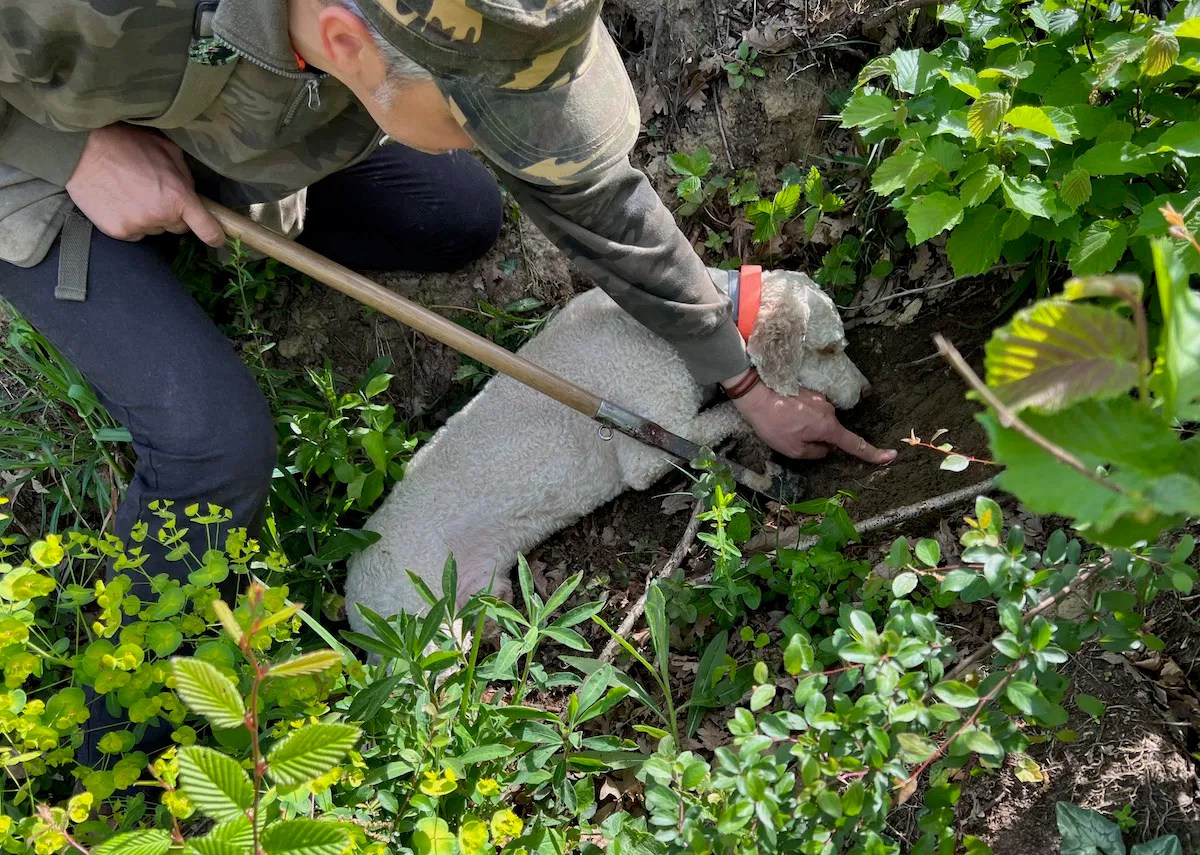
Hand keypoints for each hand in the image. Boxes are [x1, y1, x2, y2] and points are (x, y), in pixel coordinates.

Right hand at [65, 125, 224, 246]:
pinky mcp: (118, 231)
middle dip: (173, 213)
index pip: (206, 228)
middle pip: (178, 227)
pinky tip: (119, 200)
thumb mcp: (167, 151)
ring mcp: (138, 225)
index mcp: (178, 196)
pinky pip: (134, 233)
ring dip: (150, 216)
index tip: (217, 238)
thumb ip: (185, 177)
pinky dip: (130, 221)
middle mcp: (161, 215)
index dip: (214, 235)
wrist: (83, 148)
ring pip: (155, 229)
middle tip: (154, 191)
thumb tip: (193, 195)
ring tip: (132, 191)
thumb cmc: (127, 143)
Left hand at [725, 370, 896, 463]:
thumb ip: (815, 453)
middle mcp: (829, 411)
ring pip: (820, 422)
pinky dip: (801, 416)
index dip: (872, 453)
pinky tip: (785, 414)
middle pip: (831, 433)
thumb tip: (826, 448)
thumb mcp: (793, 450)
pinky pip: (812, 411)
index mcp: (828, 427)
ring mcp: (821, 399)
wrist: (757, 393)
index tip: (890, 457)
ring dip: (806, 426)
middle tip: (791, 437)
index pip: (855, 444)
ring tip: (784, 424)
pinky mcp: (811, 392)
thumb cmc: (774, 424)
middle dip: (817, 440)